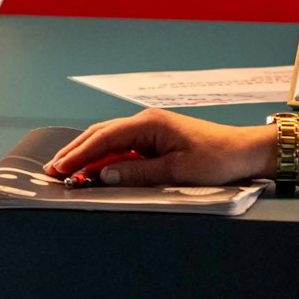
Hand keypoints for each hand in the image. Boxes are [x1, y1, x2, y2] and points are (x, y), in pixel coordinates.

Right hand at [43, 107, 273, 186]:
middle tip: (52, 170)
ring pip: (108, 139)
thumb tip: (104, 176)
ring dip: (87, 154)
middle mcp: (145, 122)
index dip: (79, 155)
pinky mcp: (155, 140)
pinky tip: (94, 168)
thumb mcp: (177, 171)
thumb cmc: (217, 158)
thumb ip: (139, 173)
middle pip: (100, 135)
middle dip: (75, 152)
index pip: (103, 139)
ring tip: (65, 169)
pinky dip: (104, 157)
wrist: (246, 151)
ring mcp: (149, 130)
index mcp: (148, 123)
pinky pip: (122, 147)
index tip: (60, 169)